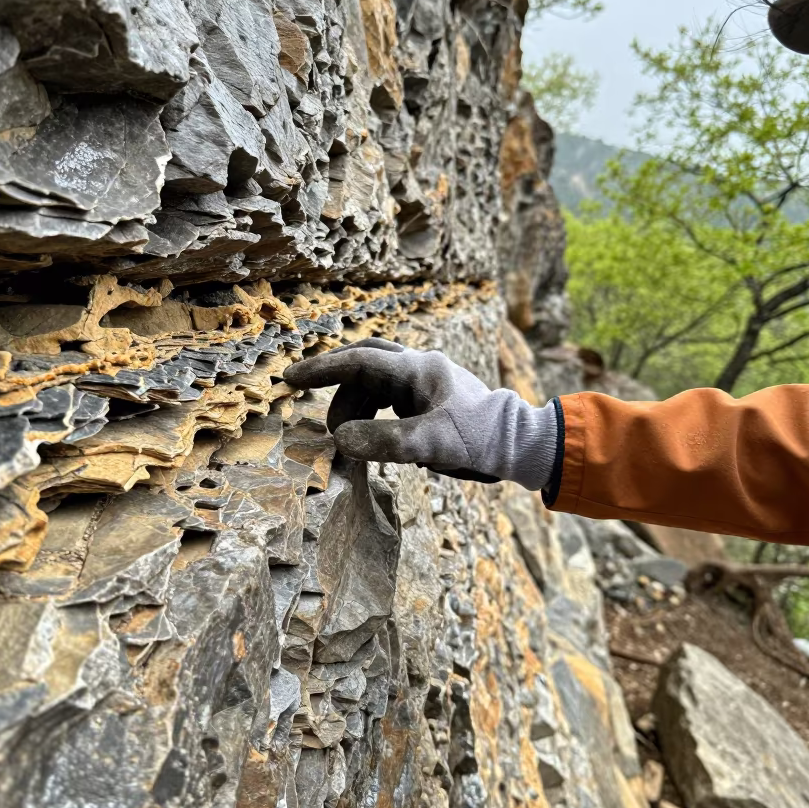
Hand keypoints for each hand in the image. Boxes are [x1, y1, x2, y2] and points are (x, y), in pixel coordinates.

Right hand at [283, 337, 556, 487]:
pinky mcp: (425, 399)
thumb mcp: (432, 444)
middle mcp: (417, 369)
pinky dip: (369, 414)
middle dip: (334, 380)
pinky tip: (370, 437)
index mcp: (417, 369)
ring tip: (347, 439)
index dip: (322, 369)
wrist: (517, 445)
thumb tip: (340, 439)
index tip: (291, 377)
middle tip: (308, 399)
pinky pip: (384, 398)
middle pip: (363, 362)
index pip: (360, 362)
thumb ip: (385, 441)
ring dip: (353, 406)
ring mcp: (421, 383)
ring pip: (372, 383)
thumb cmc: (480, 439)